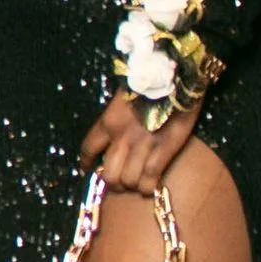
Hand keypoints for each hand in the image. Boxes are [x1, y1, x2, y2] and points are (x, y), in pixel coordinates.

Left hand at [78, 92, 202, 195]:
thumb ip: (116, 120)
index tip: (88, 169)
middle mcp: (121, 137)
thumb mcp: (122, 100)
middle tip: (120, 182)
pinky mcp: (165, 150)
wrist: (174, 73)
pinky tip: (150, 187)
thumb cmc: (148, 82)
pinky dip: (148, 187)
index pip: (88, 149)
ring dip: (132, 186)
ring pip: (128, 181)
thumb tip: (114, 138)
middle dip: (113, 183)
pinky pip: (150, 180)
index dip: (87, 162)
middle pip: (108, 175)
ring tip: (137, 184)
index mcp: (108, 121)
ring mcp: (143, 145)